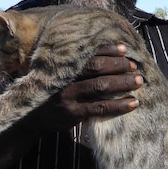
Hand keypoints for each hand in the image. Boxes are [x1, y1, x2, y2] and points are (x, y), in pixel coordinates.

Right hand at [20, 44, 142, 132]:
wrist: (28, 120)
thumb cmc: (48, 95)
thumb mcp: (54, 77)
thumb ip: (72, 69)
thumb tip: (103, 58)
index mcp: (62, 67)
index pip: (87, 54)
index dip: (106, 50)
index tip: (123, 48)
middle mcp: (65, 79)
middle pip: (96, 68)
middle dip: (118, 65)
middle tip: (134, 65)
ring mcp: (69, 97)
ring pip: (100, 87)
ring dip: (122, 83)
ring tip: (139, 81)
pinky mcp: (73, 114)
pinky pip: (100, 108)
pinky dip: (119, 105)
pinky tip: (133, 103)